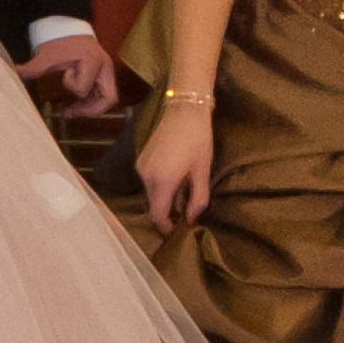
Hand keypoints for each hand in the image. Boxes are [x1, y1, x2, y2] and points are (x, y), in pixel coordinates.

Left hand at [25, 26, 121, 116]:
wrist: (69, 28)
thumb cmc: (60, 40)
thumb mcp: (47, 55)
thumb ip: (33, 68)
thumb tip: (15, 73)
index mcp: (93, 61)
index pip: (85, 88)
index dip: (73, 86)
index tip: (65, 74)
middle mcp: (105, 68)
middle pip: (109, 99)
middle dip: (90, 110)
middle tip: (71, 114)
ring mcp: (106, 72)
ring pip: (107, 100)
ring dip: (90, 108)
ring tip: (70, 113)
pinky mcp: (103, 75)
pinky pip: (102, 95)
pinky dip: (90, 103)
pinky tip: (75, 107)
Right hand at [133, 93, 215, 231]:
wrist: (184, 109)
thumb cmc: (198, 139)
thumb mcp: (202, 171)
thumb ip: (197, 199)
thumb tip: (192, 220)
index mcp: (162, 181)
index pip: (158, 215)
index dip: (167, 228)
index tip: (179, 234)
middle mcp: (146, 176)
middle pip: (153, 205)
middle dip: (168, 214)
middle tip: (186, 218)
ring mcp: (141, 166)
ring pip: (151, 193)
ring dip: (165, 199)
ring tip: (184, 198)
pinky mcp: (141, 158)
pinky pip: (149, 180)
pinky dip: (161, 187)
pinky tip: (176, 181)